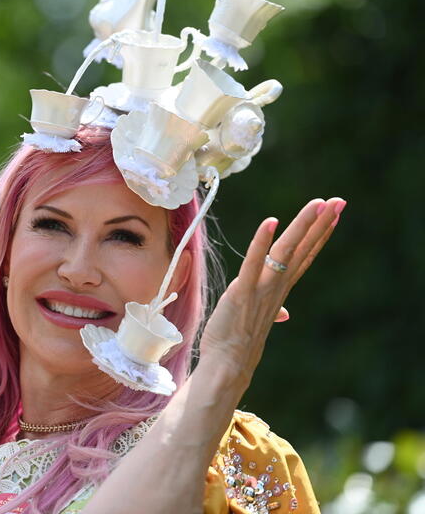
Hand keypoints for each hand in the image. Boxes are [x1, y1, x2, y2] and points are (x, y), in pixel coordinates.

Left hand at [198, 197, 344, 387]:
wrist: (228, 365)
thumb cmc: (238, 342)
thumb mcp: (258, 320)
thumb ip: (273, 309)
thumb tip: (284, 313)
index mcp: (278, 290)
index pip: (304, 256)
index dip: (319, 235)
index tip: (332, 214)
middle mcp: (276, 287)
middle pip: (303, 249)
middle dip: (320, 224)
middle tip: (338, 201)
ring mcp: (261, 289)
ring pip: (286, 251)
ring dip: (303, 226)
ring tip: (318, 204)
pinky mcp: (242, 292)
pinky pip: (254, 263)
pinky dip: (262, 242)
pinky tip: (272, 221)